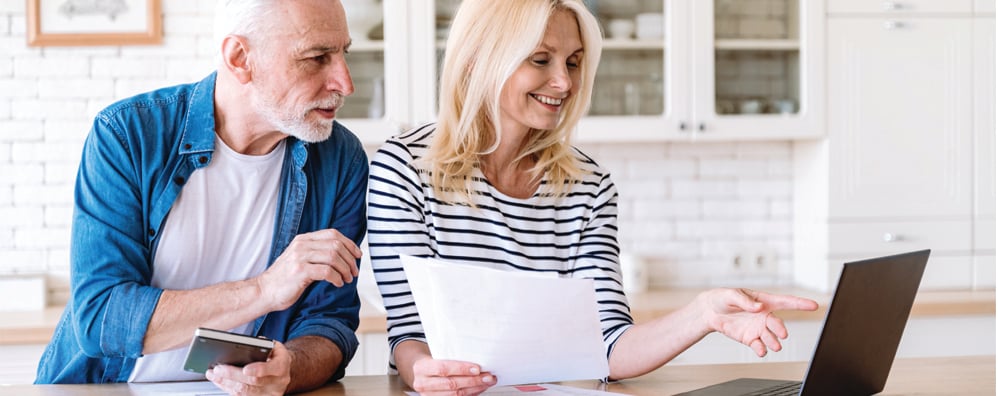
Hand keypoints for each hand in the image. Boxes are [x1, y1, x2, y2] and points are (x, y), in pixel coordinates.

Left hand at [206, 340, 290, 395]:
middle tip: (218, 369)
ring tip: (214, 374)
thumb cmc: (275, 356)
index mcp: (282, 366)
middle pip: (253, 382)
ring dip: (226, 383)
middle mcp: (278, 382)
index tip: (245, 369)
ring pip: (245, 391)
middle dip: (233, 375)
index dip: (258, 370)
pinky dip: (228, 388)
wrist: (283, 371)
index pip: (271, 368)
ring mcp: (269, 394)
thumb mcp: (273, 346)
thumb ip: (262, 345)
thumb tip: (245, 344)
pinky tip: (220, 381)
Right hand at [257, 228, 361, 310]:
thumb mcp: (301, 259)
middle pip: (336, 245)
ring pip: (333, 257)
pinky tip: (338, 283)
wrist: (264, 291)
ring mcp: (300, 257)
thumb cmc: (285, 279)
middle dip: (350, 259)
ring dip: (345, 269)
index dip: (349, 244)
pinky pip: (326, 271)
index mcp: (304, 239)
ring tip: (347, 279)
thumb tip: (344, 255)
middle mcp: (302, 244)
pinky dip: (337, 278)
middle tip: (354, 272)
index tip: (358, 255)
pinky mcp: (299, 271)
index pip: (333, 234)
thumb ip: (317, 253)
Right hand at [410, 357, 496, 395]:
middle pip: (451, 384)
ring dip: (475, 389)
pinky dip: (471, 394)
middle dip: (473, 381)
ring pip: (455, 395)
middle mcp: (422, 383)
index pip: (443, 369)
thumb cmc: (431, 361)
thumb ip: (450, 356)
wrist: (420, 371)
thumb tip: (477, 359)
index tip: (477, 369)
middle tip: (488, 377)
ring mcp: (428, 395)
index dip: (461, 369)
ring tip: (487, 382)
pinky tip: (479, 388)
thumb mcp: (435, 354)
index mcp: (421, 368)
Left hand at [698, 288, 817, 356]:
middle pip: (777, 323)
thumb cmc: (723, 298)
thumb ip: (745, 301)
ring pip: (770, 337)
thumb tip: (758, 306)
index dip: (800, 303)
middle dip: (780, 328)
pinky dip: (761, 349)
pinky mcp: (750, 338)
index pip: (785, 302)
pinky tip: (761, 351)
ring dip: (773, 342)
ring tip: (775, 346)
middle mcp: (764, 316)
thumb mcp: (732, 295)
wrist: (710, 311)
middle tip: (782, 334)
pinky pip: (759, 345)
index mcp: (764, 301)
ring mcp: (758, 328)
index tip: (814, 305)